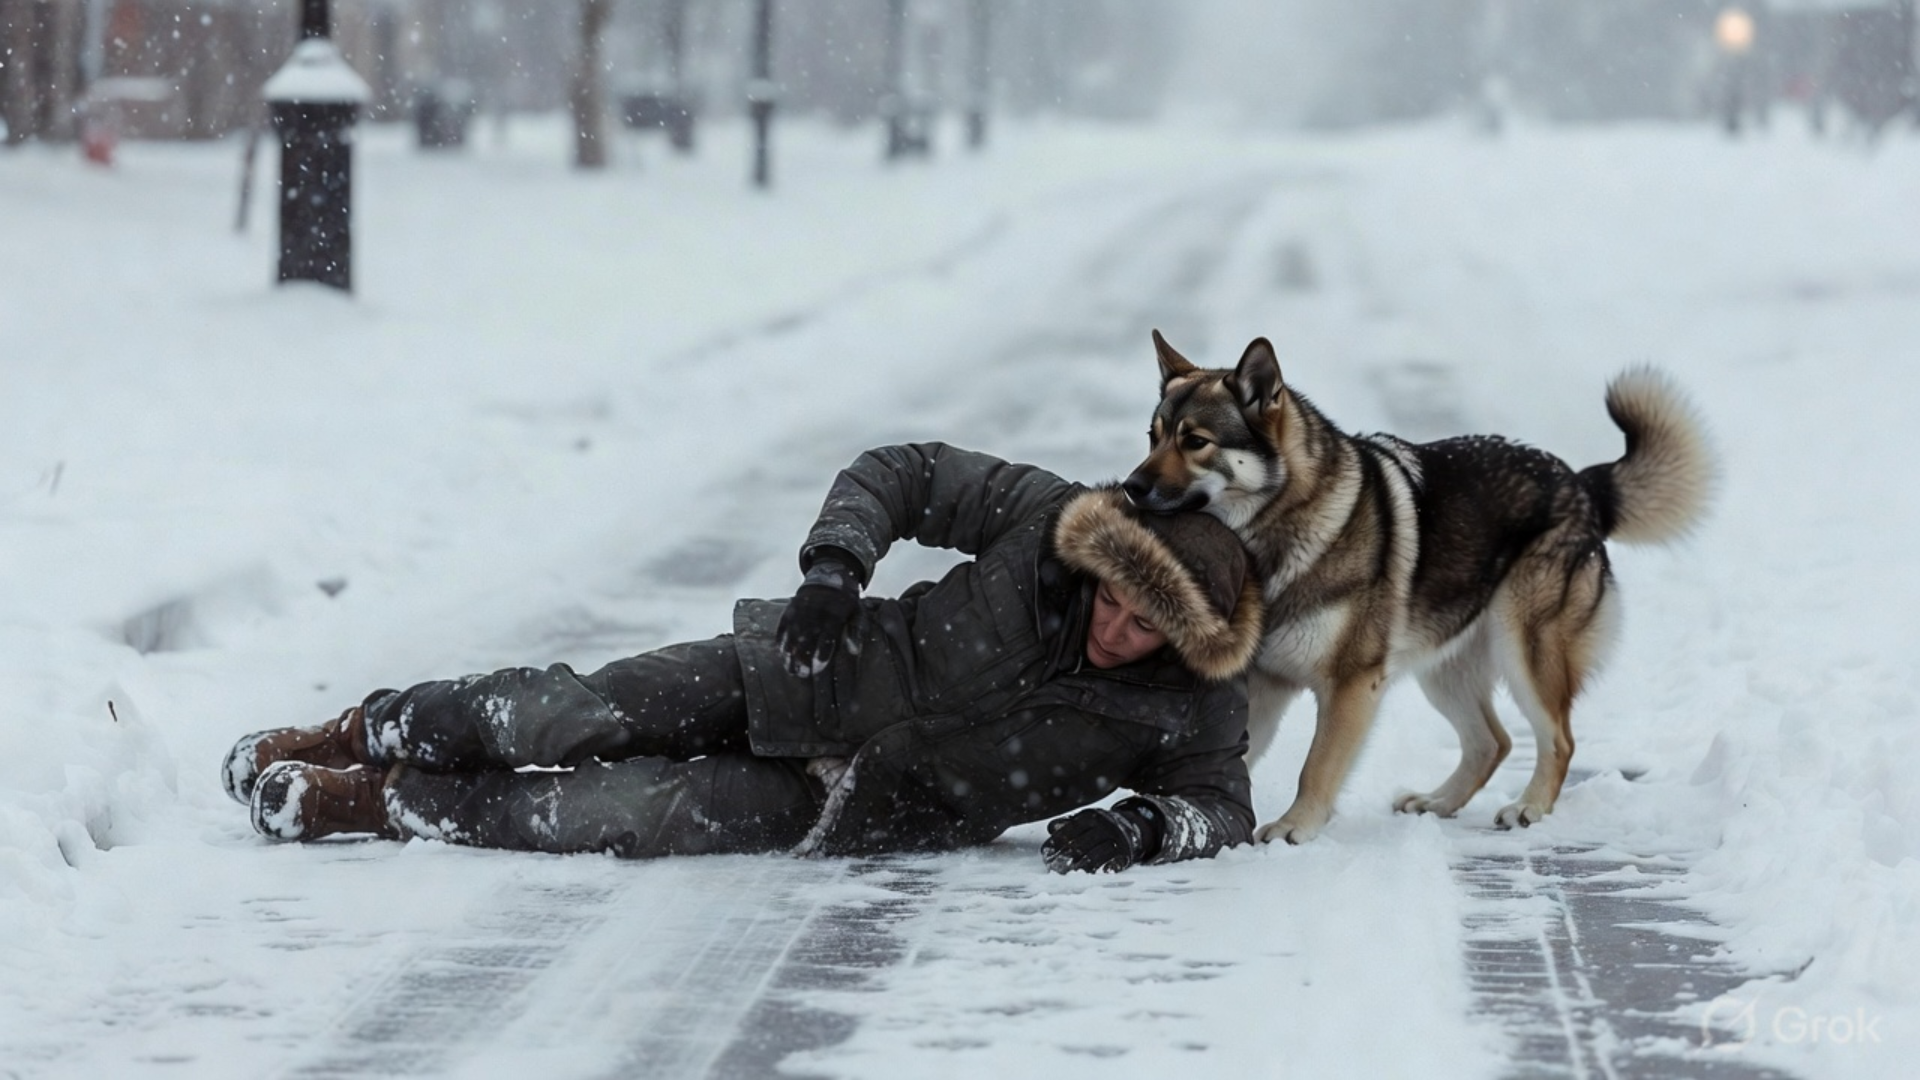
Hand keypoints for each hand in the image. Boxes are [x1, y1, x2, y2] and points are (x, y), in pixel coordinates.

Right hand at [775, 555, 861, 676]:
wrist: (829, 576)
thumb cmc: (846, 601)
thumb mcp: (857, 613)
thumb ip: (856, 632)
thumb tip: (854, 651)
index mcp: (834, 613)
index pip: (827, 636)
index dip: (821, 654)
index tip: (817, 670)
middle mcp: (815, 611)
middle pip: (806, 637)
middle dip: (802, 657)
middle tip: (801, 674)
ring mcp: (800, 609)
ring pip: (792, 634)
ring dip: (790, 653)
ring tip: (790, 669)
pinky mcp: (790, 609)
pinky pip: (782, 626)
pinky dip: (781, 640)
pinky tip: (781, 654)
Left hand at [1042, 800, 1162, 873]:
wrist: (1131, 828)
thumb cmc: (1099, 827)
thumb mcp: (1085, 821)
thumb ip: (1067, 824)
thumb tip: (1051, 828)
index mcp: (1091, 816)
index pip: (1070, 830)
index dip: (1057, 844)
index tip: (1046, 856)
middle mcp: (1104, 826)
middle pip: (1081, 844)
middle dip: (1065, 859)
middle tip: (1054, 870)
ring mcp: (1116, 840)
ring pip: (1095, 856)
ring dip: (1080, 868)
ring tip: (1068, 877)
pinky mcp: (1125, 854)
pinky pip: (1112, 864)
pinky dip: (1101, 871)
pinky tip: (1091, 877)